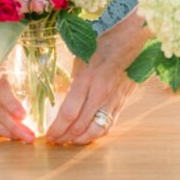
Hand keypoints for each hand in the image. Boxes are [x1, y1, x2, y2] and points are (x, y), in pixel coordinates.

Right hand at [0, 67, 35, 143]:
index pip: (1, 87)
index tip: (23, 116)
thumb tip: (56, 94)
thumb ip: (36, 83)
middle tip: (29, 136)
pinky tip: (1, 137)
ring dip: (2, 131)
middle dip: (14, 126)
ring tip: (18, 138)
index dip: (11, 103)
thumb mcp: (25, 75)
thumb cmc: (15, 78)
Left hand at [45, 14, 143, 145]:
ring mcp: (113, 99)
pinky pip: (108, 125)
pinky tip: (87, 135)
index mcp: (87, 78)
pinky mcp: (122, 102)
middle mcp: (100, 93)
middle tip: (54, 141)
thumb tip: (60, 101)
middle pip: (80, 126)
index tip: (47, 134)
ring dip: (80, 140)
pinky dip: (96, 134)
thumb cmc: (102, 42)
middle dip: (64, 137)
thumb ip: (72, 81)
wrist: (131, 38)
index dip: (56, 128)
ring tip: (69, 141)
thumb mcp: (80, 57)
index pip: (68, 113)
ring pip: (95, 131)